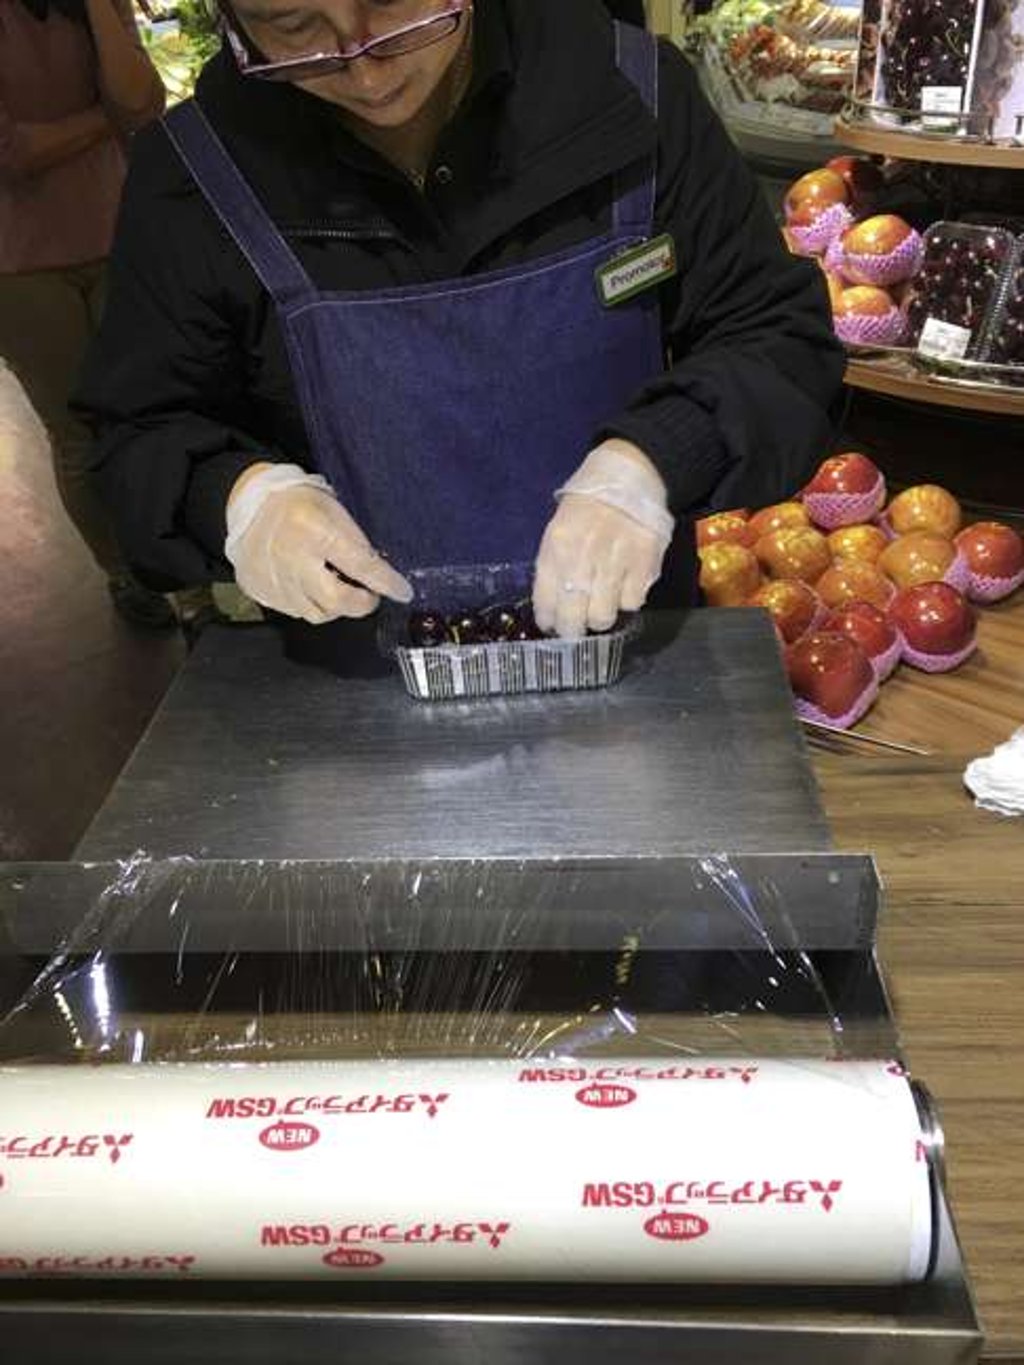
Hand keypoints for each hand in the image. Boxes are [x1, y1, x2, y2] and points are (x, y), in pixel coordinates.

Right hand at [225, 464, 411, 624]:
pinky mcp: (261, 591)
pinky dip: (310, 602)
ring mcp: (273, 579)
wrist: (250, 505)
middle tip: (370, 596)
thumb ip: (357, 544)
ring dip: (335, 605)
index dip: (386, 583)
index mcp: (314, 530)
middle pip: (337, 601)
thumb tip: (380, 576)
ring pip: (317, 613)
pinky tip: (311, 586)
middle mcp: (292, 558)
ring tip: (337, 586)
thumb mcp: (334, 511)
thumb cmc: (298, 504)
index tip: (402, 592)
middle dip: (361, 604)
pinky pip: (295, 611)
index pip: (360, 565)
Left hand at [533, 441, 673, 637]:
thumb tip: (552, 607)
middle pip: (573, 618)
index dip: (548, 620)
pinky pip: (632, 603)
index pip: (545, 601)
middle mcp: (584, 558)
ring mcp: (615, 563)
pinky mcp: (644, 565)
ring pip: (603, 617)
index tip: (551, 624)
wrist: (629, 477)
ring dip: (600, 617)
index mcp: (557, 546)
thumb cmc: (588, 505)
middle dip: (571, 630)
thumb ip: (553, 566)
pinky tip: (624, 587)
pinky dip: (627, 601)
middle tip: (575, 628)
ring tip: (601, 606)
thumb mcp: (558, 529)